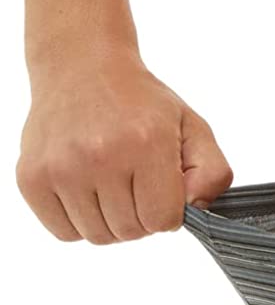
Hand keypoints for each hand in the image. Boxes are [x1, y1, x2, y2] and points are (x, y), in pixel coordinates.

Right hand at [15, 44, 231, 242]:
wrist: (81, 68)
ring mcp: (61, 168)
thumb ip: (213, 172)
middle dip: (142, 216)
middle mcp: (100, 156)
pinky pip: (64, 232)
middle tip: (136, 184)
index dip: (169, 211)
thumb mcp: (193, 127)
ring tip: (112, 185)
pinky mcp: (32, 177)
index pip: (163, 220)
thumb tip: (196, 209)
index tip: (162, 190)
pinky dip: (79, 222)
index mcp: (146, 143)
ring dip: (111, 220)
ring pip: (97, 236)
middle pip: (131, 231)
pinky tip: (87, 191)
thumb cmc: (141, 102)